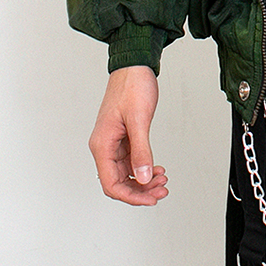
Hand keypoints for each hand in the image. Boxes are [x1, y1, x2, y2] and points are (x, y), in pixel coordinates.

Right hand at [88, 65, 169, 205]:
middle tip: (162, 190)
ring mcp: (114, 143)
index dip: (131, 196)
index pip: (111, 184)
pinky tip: (157, 168)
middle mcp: (105, 146)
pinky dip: (144, 168)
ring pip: (126, 174)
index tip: (150, 199)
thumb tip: (142, 177)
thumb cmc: (132, 86)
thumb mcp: (139, 120)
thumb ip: (141, 151)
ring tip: (162, 179)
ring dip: (144, 180)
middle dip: (140, 190)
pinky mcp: (123, 138)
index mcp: (102, 144)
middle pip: (118, 182)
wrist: (134, 66)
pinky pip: (131, 162)